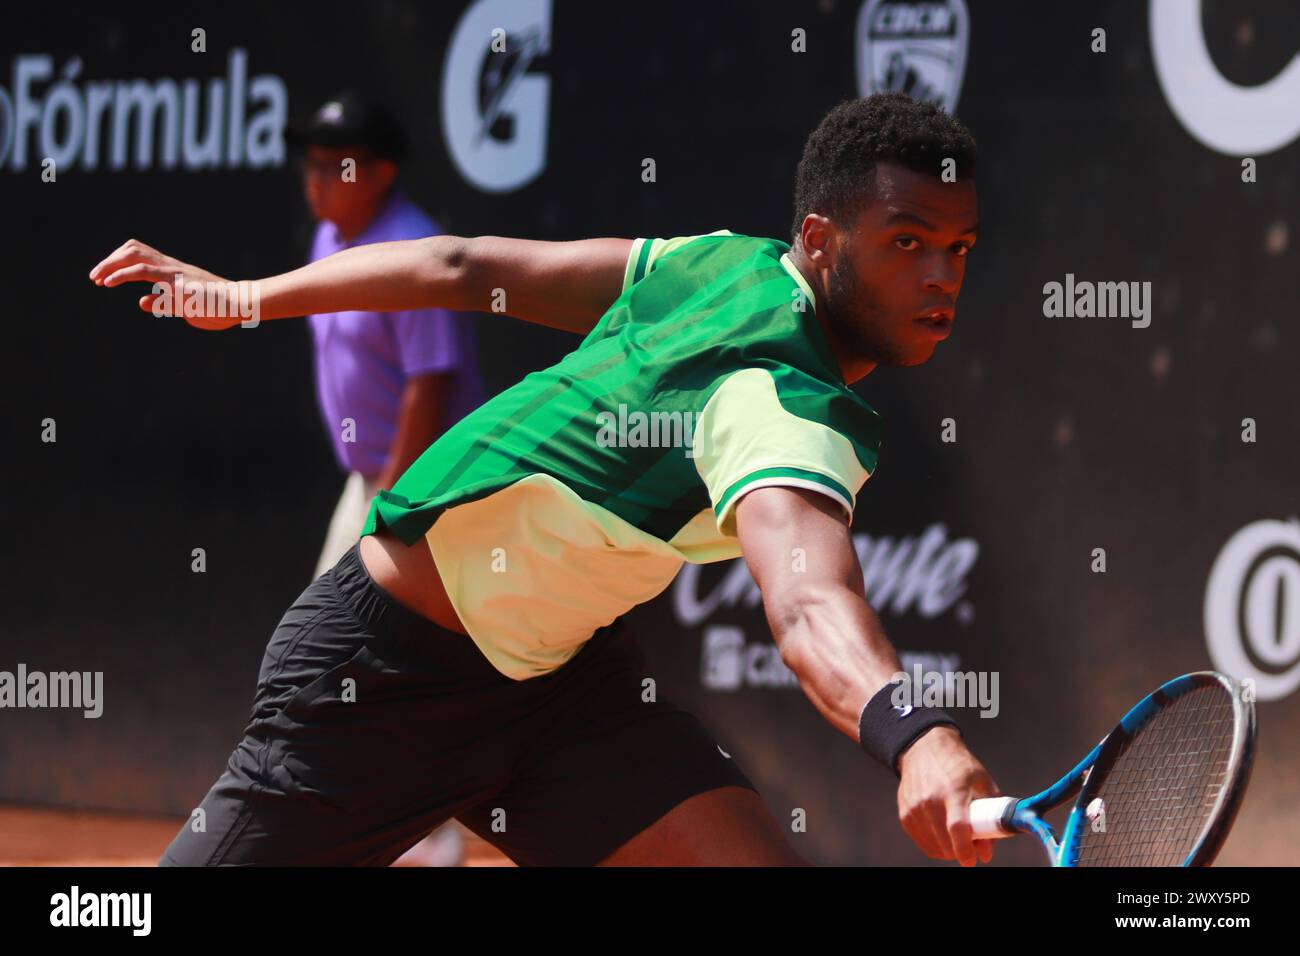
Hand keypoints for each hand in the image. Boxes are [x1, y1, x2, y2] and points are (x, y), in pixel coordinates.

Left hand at [90, 238, 247, 329]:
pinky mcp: (175, 280)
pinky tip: (108, 283)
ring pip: (135, 255)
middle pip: (134, 249)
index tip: (103, 278)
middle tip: (94, 276)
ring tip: (97, 278)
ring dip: (111, 264)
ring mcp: (173, 271)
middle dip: (110, 261)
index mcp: (173, 272)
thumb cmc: (217, 308)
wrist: (238, 305)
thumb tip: (142, 301)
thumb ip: (164, 303)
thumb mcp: (184, 308)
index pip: (141, 256)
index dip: (119, 263)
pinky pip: (143, 272)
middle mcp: (171, 266)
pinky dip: (121, 275)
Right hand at [896, 725, 999, 866]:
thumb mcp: (983, 783)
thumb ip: (990, 816)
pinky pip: (923, 842)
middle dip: (962, 851)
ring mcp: (914, 808)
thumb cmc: (959, 766)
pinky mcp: (905, 814)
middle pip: (945, 842)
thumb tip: (986, 851)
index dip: (966, 849)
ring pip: (934, 847)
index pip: (957, 827)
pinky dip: (936, 844)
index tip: (972, 860)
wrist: (924, 749)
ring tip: (958, 835)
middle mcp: (930, 800)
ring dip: (949, 849)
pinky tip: (944, 833)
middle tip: (973, 844)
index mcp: (953, 790)